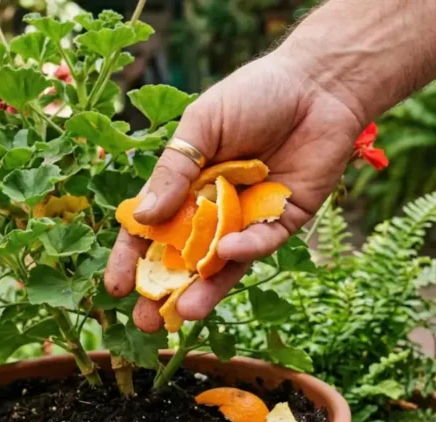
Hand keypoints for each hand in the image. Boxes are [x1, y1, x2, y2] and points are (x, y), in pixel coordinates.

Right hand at [104, 51, 365, 331]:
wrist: (319, 86)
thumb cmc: (253, 95)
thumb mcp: (201, 127)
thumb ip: (174, 172)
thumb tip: (141, 217)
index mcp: (184, 185)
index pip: (149, 229)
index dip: (132, 258)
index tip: (116, 288)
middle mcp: (212, 209)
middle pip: (183, 258)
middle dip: (164, 291)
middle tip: (145, 322)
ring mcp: (246, 220)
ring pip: (221, 264)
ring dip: (203, 290)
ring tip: (183, 314)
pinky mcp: (282, 222)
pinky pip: (261, 244)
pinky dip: (244, 248)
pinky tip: (228, 251)